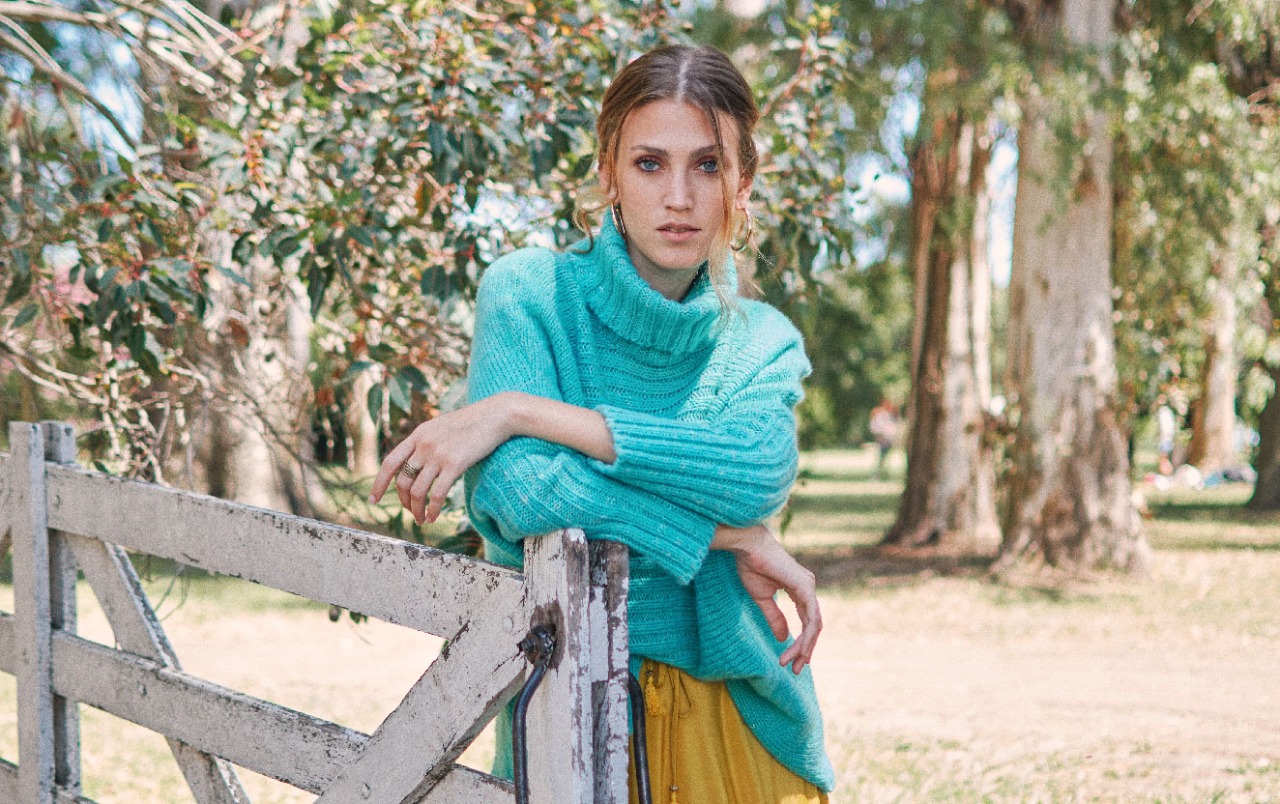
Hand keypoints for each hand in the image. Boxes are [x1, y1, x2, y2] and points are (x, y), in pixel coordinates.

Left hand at [369, 393, 515, 523]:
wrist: (495, 415)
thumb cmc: (472, 422)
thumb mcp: (441, 426)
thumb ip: (427, 441)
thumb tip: (417, 462)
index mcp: (418, 435)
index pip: (390, 463)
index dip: (379, 483)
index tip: (374, 500)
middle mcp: (424, 445)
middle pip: (402, 481)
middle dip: (404, 502)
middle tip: (411, 512)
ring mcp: (438, 454)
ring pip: (417, 491)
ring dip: (416, 510)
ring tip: (422, 520)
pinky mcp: (455, 464)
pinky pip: (437, 494)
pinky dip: (432, 509)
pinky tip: (434, 516)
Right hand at [712, 524, 821, 673]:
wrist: (747, 546)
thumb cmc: (751, 565)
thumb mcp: (762, 598)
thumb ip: (774, 617)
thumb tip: (782, 638)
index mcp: (800, 589)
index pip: (807, 620)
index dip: (801, 641)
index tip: (790, 660)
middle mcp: (808, 587)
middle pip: (814, 626)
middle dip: (806, 649)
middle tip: (797, 669)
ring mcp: (809, 586)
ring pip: (814, 625)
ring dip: (805, 647)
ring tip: (793, 663)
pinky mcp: (805, 587)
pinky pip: (810, 618)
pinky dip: (806, 636)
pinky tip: (799, 650)